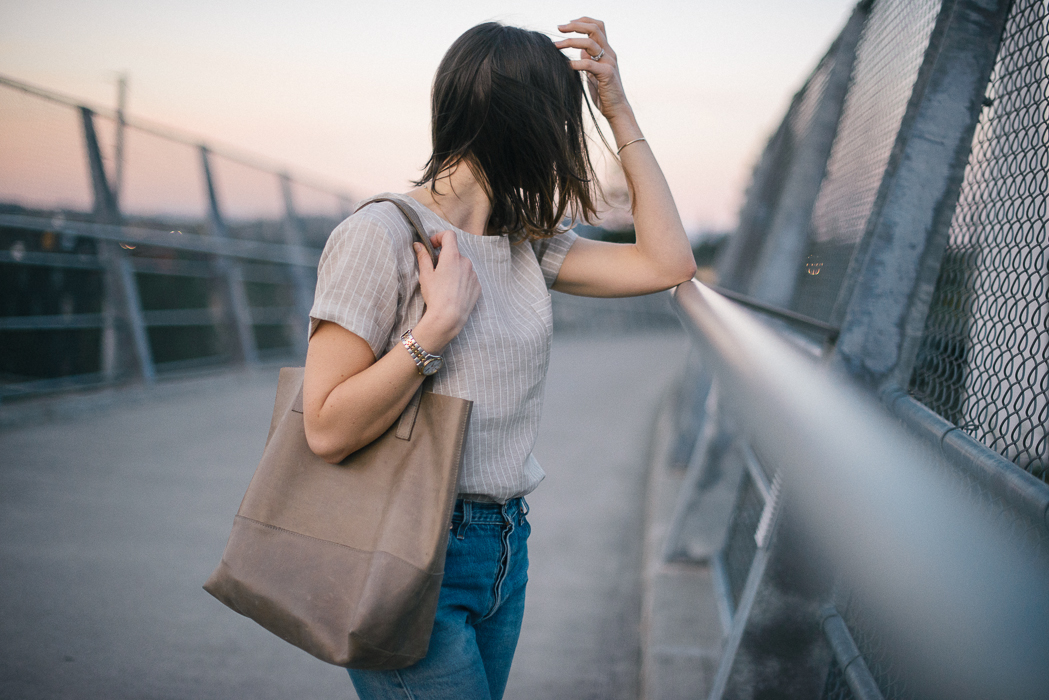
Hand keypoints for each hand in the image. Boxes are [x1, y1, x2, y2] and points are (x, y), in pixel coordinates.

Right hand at [413, 229, 480, 349]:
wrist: (449, 318)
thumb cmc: (435, 296)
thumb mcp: (425, 275)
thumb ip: (423, 257)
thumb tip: (418, 245)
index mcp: (452, 256)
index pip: (449, 235)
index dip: (439, 237)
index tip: (432, 246)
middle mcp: (466, 262)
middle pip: (455, 252)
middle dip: (445, 257)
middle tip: (435, 270)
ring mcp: (473, 274)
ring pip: (462, 265)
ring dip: (454, 269)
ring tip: (444, 284)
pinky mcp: (477, 286)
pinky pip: (469, 278)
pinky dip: (461, 280)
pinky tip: (453, 292)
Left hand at [555, 17, 630, 122]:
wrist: (616, 109)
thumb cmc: (603, 92)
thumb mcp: (594, 73)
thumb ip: (589, 60)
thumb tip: (580, 51)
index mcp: (606, 51)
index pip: (597, 26)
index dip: (582, 21)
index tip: (566, 25)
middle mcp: (609, 53)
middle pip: (594, 29)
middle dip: (575, 26)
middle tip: (559, 28)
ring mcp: (609, 62)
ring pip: (590, 43)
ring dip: (571, 42)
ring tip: (556, 46)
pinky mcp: (607, 74)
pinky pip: (589, 64)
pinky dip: (576, 63)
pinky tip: (566, 65)